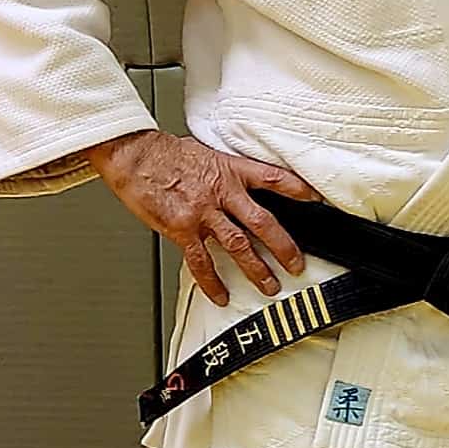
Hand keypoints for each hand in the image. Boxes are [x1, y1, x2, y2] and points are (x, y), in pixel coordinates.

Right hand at [86, 128, 323, 309]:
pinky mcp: (182, 228)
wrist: (133, 154)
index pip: (273, 178)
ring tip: (269, 285)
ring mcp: (203, 212)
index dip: (297, 189)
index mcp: (229, 170)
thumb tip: (235, 183)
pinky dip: (212, 282)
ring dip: (257, 269)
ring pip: (239, 245)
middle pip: (262, 222)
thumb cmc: (162, 152)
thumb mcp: (204, 152)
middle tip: (296, 264)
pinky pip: (201, 261)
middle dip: (283, 246)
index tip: (315, 200)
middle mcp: (221, 192)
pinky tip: (221, 295)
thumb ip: (223, 170)